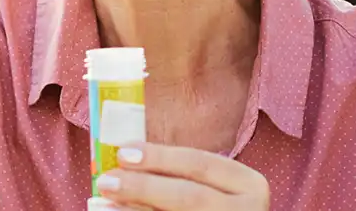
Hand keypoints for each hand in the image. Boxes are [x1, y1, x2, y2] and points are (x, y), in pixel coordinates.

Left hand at [98, 144, 269, 209]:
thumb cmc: (221, 207)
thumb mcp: (219, 189)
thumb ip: (186, 176)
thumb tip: (132, 158)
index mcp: (251, 185)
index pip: (201, 164)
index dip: (161, 156)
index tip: (124, 151)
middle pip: (189, 195)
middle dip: (144, 185)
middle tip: (108, 179)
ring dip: (136, 210)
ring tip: (105, 200)